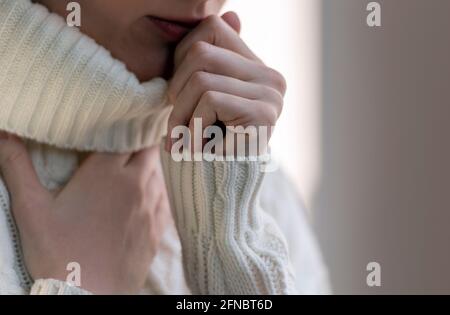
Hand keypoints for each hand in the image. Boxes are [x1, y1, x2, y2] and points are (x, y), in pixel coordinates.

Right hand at [0, 133, 169, 293]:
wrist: (88, 295)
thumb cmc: (58, 253)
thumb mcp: (31, 209)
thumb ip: (17, 167)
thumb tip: (4, 134)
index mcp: (107, 174)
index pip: (127, 137)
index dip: (124, 130)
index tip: (118, 129)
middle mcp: (136, 185)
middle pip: (149, 151)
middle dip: (139, 145)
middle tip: (125, 147)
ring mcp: (152, 208)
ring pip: (160, 175)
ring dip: (149, 168)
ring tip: (134, 170)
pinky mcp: (159, 229)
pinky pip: (166, 200)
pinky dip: (158, 193)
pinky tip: (146, 199)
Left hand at [166, 12, 286, 154]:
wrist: (221, 192)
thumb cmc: (207, 145)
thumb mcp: (205, 99)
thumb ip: (215, 62)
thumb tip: (232, 14)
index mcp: (257, 69)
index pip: (212, 28)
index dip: (182, 56)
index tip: (182, 92)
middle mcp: (270, 77)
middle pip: (200, 51)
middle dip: (176, 89)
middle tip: (178, 123)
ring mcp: (270, 93)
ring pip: (200, 76)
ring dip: (180, 113)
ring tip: (185, 139)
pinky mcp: (263, 112)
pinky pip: (209, 98)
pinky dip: (193, 126)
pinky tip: (198, 147)